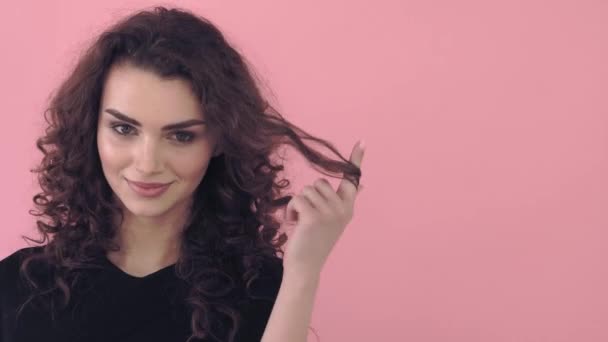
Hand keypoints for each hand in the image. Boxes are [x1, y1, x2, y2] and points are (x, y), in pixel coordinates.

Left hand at [282, 140, 365, 277]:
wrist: (305, 267)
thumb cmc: (315, 242)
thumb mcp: (333, 220)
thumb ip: (345, 201)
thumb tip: (362, 185)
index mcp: (348, 208)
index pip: (353, 180)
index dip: (356, 160)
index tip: (362, 141)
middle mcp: (343, 209)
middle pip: (320, 182)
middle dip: (309, 196)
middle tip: (308, 217)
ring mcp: (330, 213)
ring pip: (307, 190)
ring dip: (299, 204)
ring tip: (301, 222)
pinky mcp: (314, 217)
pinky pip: (298, 198)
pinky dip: (291, 210)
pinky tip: (294, 224)